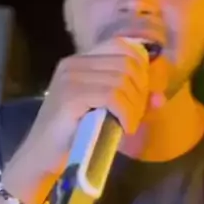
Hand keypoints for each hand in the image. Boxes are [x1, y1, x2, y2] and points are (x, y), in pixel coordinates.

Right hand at [20, 38, 159, 177]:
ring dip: (134, 106)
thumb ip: (132, 100)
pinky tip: (125, 128)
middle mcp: (73, 63)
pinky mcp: (71, 96)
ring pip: (121, 80)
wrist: (42, 158)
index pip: (121, 46)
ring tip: (129, 124)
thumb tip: (160, 97)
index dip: (140, 66)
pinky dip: (126, 113)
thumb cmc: (75, 135)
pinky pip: (113, 96)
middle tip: (136, 115)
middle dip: (140, 91)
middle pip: (126, 63)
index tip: (143, 93)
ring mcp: (70, 78)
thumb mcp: (107, 112)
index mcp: (80, 60)